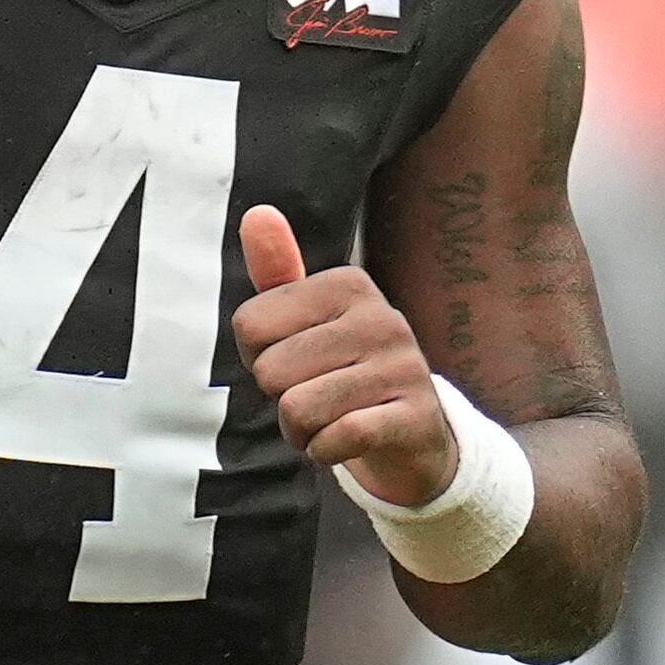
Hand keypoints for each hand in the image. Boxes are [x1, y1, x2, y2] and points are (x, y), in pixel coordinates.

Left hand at [230, 208, 459, 510]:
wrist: (412, 433)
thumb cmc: (342, 370)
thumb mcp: (308, 319)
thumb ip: (278, 271)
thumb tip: (256, 213)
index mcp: (347, 284)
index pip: (249, 325)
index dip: (258, 357)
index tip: (295, 361)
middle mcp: (381, 316)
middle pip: (270, 371)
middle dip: (278, 400)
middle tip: (313, 397)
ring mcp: (404, 365)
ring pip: (299, 409)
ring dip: (300, 432)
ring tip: (326, 422)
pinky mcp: (415, 415)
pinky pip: (339, 437)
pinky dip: (326, 451)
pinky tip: (342, 443)